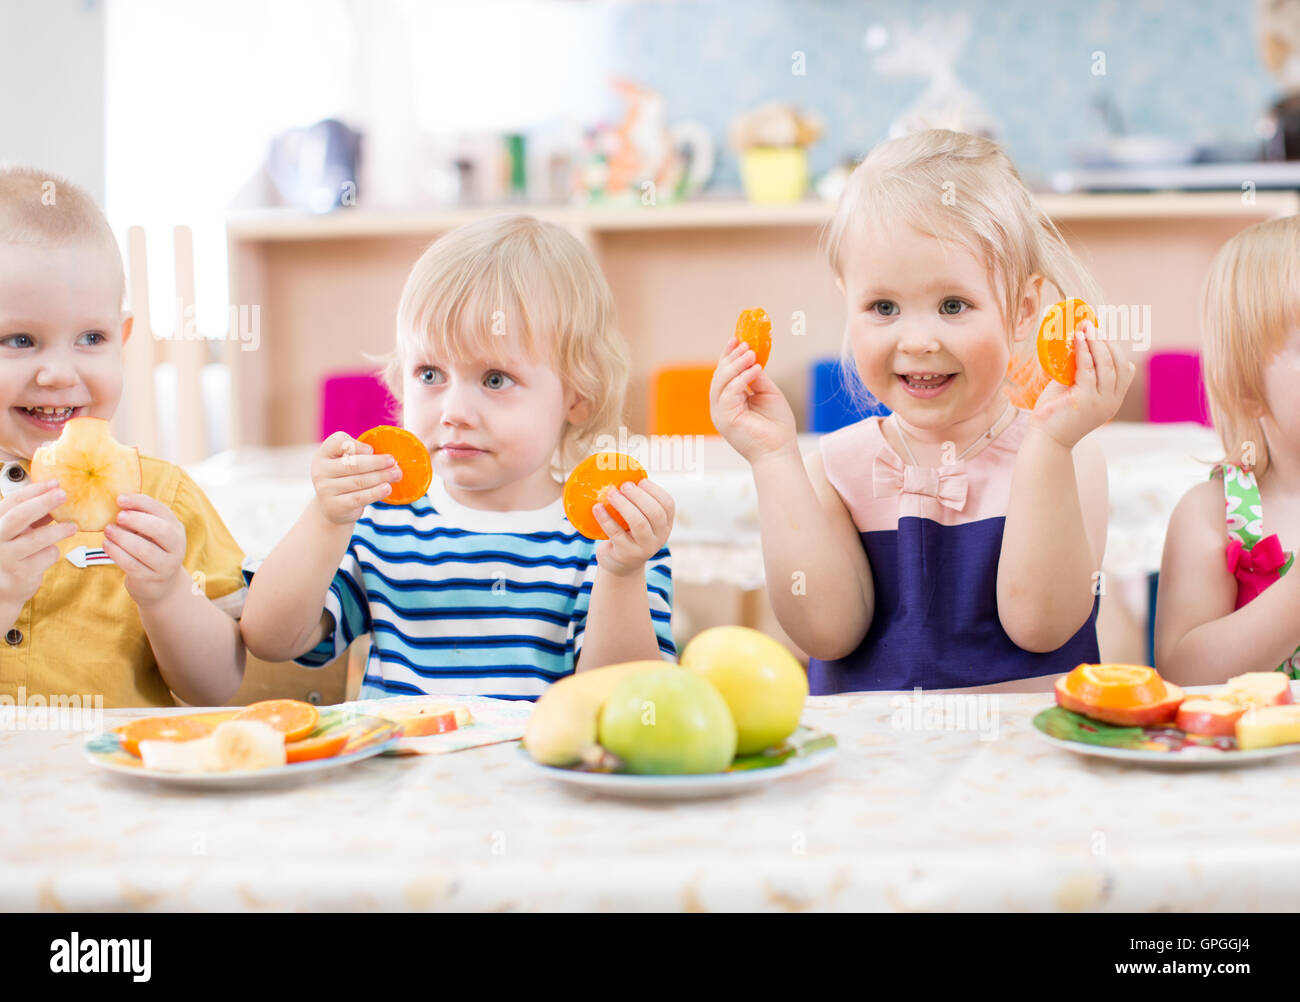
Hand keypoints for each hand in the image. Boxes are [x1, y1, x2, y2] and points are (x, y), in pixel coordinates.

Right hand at [0, 480, 77, 614]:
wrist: (3, 591)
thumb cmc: (13, 553)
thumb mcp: (17, 532)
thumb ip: (32, 517)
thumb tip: (56, 493)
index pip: (12, 502)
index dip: (34, 491)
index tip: (55, 483)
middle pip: (19, 516)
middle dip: (43, 502)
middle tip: (64, 494)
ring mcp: (6, 557)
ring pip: (37, 538)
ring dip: (59, 530)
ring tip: (73, 526)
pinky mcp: (21, 573)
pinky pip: (47, 555)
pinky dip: (53, 551)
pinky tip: (49, 553)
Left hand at [103, 494, 191, 607]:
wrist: (160, 583)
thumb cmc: (151, 549)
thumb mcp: (153, 532)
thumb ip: (141, 517)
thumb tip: (119, 502)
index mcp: (176, 529)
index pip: (162, 511)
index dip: (140, 502)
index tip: (119, 499)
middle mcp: (176, 547)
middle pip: (161, 530)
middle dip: (137, 520)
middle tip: (118, 517)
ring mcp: (165, 565)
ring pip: (144, 549)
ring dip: (123, 538)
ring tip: (108, 530)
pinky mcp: (150, 579)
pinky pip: (132, 565)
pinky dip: (117, 553)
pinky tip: (107, 545)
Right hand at [311, 431, 402, 525]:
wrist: (333, 507)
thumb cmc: (345, 477)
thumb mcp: (346, 462)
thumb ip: (361, 454)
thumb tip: (391, 450)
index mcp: (324, 454)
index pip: (337, 442)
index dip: (356, 445)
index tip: (371, 450)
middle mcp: (320, 470)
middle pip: (352, 464)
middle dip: (376, 462)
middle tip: (393, 462)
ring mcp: (325, 489)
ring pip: (358, 481)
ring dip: (380, 477)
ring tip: (396, 474)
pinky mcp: (335, 506)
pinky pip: (359, 498)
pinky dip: (375, 492)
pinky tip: (387, 488)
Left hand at [592, 478, 674, 576]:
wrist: (621, 565)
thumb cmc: (629, 534)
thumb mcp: (639, 520)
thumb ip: (637, 503)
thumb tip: (622, 475)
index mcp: (666, 525)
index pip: (668, 505)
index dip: (655, 491)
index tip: (641, 481)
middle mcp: (659, 537)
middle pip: (655, 513)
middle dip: (639, 496)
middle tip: (624, 486)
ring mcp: (644, 548)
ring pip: (639, 523)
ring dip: (624, 505)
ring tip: (611, 494)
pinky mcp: (626, 554)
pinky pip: (616, 533)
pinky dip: (605, 518)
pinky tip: (597, 508)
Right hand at [709, 336, 798, 464]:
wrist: (780, 451)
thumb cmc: (776, 427)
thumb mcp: (768, 394)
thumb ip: (757, 377)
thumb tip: (751, 357)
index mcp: (730, 402)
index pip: (724, 375)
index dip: (728, 356)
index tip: (737, 339)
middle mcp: (721, 407)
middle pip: (719, 376)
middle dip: (731, 358)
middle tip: (745, 344)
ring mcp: (720, 414)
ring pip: (720, 383)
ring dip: (736, 365)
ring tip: (751, 354)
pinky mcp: (725, 419)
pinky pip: (729, 393)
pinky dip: (742, 379)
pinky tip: (755, 369)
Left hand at [1030, 321, 1135, 449]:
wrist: (1045, 439)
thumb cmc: (1056, 414)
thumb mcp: (1075, 390)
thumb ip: (1082, 373)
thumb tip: (1078, 344)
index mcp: (1113, 399)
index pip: (1125, 369)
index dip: (1116, 349)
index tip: (1102, 334)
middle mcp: (1112, 401)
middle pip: (1119, 363)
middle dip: (1107, 341)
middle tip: (1092, 326)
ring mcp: (1101, 401)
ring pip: (1107, 364)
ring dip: (1097, 342)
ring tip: (1086, 328)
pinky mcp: (1085, 400)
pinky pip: (1088, 370)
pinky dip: (1084, 351)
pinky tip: (1078, 339)